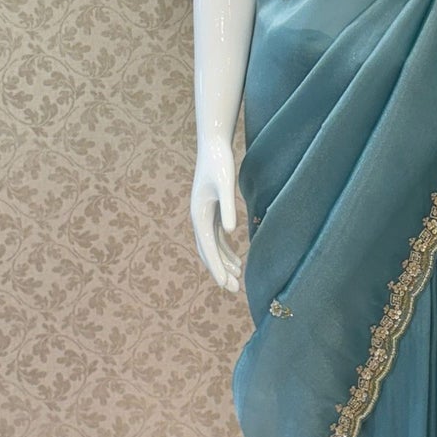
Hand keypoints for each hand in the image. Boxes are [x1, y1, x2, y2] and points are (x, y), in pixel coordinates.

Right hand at [191, 137, 243, 292]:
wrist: (213, 147)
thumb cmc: (220, 164)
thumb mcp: (226, 184)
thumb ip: (228, 207)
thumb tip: (231, 231)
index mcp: (199, 215)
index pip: (208, 248)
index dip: (217, 268)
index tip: (226, 285)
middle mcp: (199, 218)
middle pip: (208, 252)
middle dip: (220, 272)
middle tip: (234, 290)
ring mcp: (204, 216)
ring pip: (212, 247)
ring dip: (224, 263)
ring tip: (238, 279)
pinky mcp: (212, 211)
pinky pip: (217, 237)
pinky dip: (225, 250)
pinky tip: (236, 260)